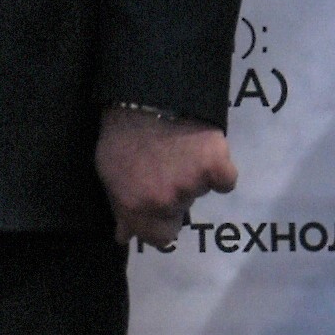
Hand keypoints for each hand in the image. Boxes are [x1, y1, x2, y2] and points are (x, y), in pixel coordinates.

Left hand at [100, 106, 234, 249]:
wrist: (148, 95)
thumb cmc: (121, 135)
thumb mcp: (109, 172)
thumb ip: (120, 207)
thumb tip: (125, 237)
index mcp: (137, 208)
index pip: (160, 239)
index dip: (159, 224)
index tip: (158, 208)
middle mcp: (166, 203)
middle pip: (180, 214)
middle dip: (175, 199)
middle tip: (166, 171)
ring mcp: (193, 185)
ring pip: (199, 192)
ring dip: (193, 178)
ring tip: (179, 152)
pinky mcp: (218, 167)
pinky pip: (225, 181)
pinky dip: (219, 172)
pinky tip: (205, 154)